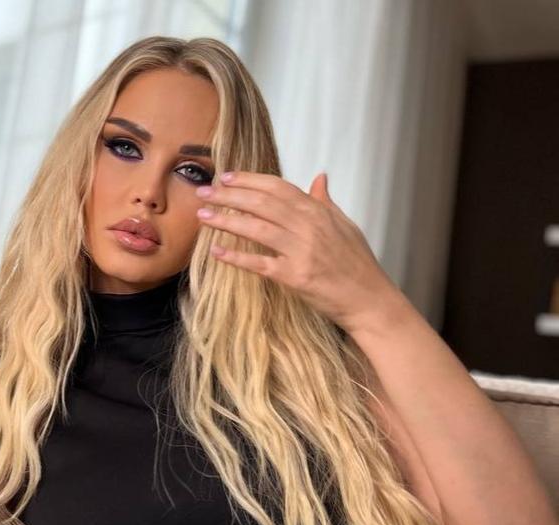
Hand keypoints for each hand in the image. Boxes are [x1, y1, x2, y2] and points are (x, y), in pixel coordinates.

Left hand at [195, 170, 401, 333]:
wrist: (369, 299)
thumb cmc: (357, 263)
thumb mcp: (345, 225)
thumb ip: (325, 201)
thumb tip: (319, 177)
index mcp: (318, 212)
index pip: (277, 187)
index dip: (249, 180)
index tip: (226, 176)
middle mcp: (308, 227)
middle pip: (261, 203)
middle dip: (229, 195)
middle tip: (204, 192)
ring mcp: (300, 251)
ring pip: (256, 229)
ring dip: (226, 220)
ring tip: (203, 216)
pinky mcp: (294, 277)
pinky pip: (258, 264)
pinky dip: (236, 257)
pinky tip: (216, 251)